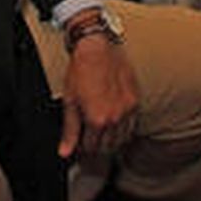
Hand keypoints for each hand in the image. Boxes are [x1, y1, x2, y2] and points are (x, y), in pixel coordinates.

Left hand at [58, 24, 138, 157]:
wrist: (97, 48)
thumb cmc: (81, 71)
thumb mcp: (70, 102)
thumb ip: (70, 130)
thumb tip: (65, 152)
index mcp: (97, 120)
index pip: (91, 148)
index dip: (82, 147)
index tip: (79, 143)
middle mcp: (115, 118)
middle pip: (107, 147)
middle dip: (96, 147)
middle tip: (89, 140)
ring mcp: (128, 110)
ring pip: (122, 139)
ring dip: (111, 141)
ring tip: (101, 134)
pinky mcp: (135, 100)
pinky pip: (132, 125)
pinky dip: (124, 130)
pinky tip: (115, 125)